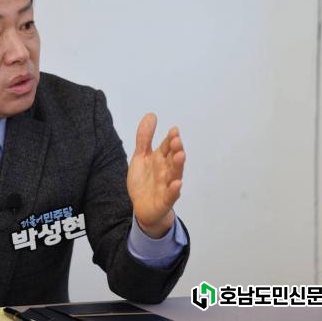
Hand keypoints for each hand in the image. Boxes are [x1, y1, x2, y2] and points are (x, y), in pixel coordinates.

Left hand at [127, 113, 185, 238]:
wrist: (142, 207)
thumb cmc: (144, 181)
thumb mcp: (140, 157)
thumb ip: (144, 137)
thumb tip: (152, 115)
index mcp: (161, 159)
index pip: (167, 146)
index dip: (171, 139)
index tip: (174, 130)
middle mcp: (166, 171)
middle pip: (173, 158)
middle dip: (176, 149)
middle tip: (177, 140)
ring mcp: (167, 185)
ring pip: (175, 174)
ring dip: (178, 165)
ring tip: (180, 155)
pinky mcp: (164, 200)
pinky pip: (171, 195)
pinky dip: (174, 190)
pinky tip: (177, 184)